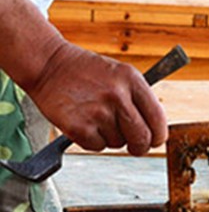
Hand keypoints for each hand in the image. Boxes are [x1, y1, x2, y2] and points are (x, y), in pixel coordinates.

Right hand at [23, 41, 166, 154]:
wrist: (47, 64)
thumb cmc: (86, 73)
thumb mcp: (120, 75)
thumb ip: (139, 100)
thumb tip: (156, 133)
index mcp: (132, 80)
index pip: (158, 119)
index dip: (158, 136)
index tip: (154, 140)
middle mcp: (117, 95)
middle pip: (142, 138)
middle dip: (140, 146)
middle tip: (134, 145)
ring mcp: (98, 111)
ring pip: (119, 143)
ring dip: (110, 138)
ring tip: (96, 117)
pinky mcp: (79, 126)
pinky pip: (98, 146)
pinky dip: (92, 140)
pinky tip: (84, 122)